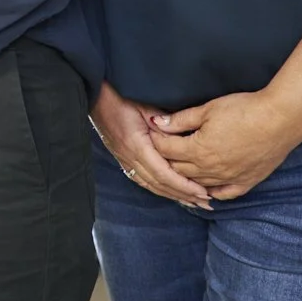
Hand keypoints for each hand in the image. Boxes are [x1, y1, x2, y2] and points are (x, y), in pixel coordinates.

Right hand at [92, 83, 209, 206]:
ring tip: (193, 202)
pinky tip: (170, 193)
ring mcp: (125, 160)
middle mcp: (130, 157)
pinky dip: (159, 189)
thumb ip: (163, 123)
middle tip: (205, 203)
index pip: (164, 173)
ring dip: (173, 195)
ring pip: (151, 185)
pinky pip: (142, 180)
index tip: (202, 192)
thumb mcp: (144, 106)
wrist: (95, 97)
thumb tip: (181, 138)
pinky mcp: (123, 159)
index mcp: (137, 145)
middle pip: (159, 184)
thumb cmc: (120, 97)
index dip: (183, 186)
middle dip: (183, 195)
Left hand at [153, 90, 301, 200]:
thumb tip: (158, 123)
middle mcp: (210, 169)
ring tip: (177, 170)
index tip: (152, 133)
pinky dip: (211, 193)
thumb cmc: (245, 110)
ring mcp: (228, 178)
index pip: (167, 150)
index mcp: (198, 150)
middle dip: (166, 160)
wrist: (281, 120)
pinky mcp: (246, 182)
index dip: (157, 140)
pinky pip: (223, 194)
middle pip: (178, 169)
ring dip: (185, 178)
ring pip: (198, 184)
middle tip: (160, 152)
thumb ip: (181, 119)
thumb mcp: (208, 109)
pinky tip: (206, 190)